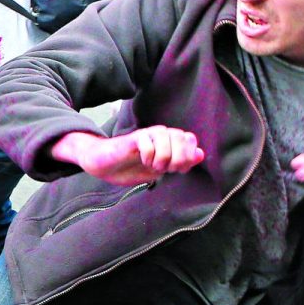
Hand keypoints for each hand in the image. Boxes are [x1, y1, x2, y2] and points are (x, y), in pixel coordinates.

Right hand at [51, 127, 203, 185]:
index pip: (190, 139)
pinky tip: (143, 161)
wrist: (103, 167)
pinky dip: (149, 155)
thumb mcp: (159, 170)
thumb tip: (200, 154)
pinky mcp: (132, 139)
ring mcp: (146, 135)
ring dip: (164, 156)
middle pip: (182, 136)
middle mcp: (159, 135)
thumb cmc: (129, 168)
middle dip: (179, 157)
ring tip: (154, 166)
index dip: (188, 155)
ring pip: (166, 136)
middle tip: (166, 169)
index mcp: (167, 142)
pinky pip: (147, 141)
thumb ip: (180, 163)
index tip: (177, 170)